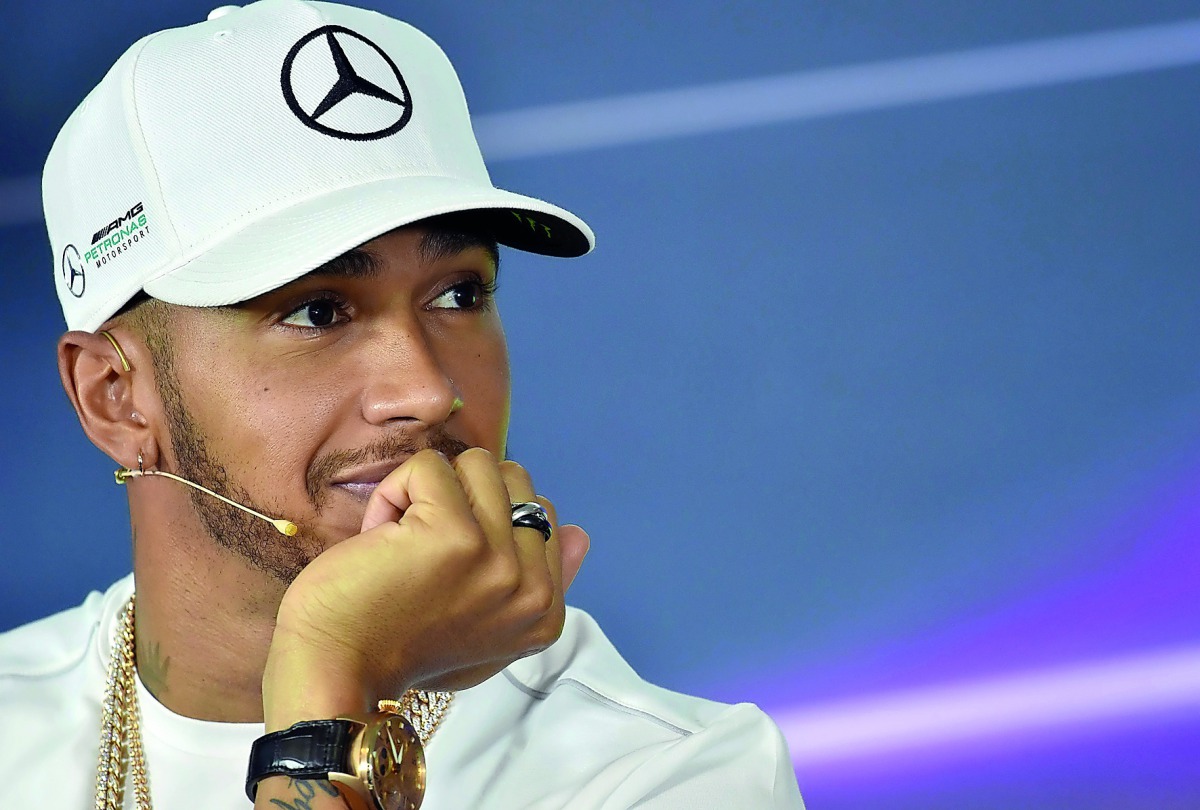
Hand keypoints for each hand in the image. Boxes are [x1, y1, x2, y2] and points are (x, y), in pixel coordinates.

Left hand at [261, 448, 588, 730]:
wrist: (335, 674)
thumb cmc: (398, 651)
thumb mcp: (486, 633)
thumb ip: (537, 587)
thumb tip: (580, 533)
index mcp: (546, 612)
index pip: (542, 515)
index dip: (486, 520)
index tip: (449, 571)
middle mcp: (532, 589)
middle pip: (516, 480)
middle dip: (464, 497)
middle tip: (423, 551)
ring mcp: (498, 560)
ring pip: (478, 463)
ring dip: (429, 491)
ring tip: (402, 541)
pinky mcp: (455, 534)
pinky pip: (431, 466)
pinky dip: (396, 490)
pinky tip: (380, 537)